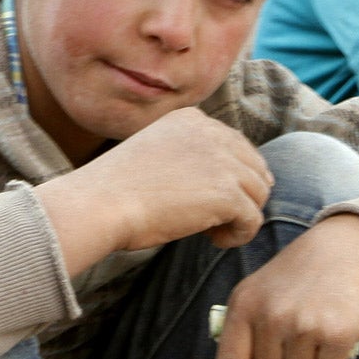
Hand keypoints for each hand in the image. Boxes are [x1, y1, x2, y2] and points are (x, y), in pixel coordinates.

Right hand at [33, 108, 271, 277]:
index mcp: (192, 119)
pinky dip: (239, 235)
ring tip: (211, 230)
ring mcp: (222, 161)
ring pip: (259, 194)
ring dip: (240, 216)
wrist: (99, 204)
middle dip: (240, 195)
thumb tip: (226, 184)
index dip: (229, 176)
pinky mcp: (227, 193)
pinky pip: (253, 220)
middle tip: (212, 218)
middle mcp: (212, 133)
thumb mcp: (155, 153)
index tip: (205, 198)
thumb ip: (188, 155)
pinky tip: (214, 240)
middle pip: (254, 168)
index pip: (235, 146)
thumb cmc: (116, 189)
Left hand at [213, 214, 358, 358]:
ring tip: (313, 332)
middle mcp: (272, 317)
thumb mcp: (256, 294)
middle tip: (292, 338)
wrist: (344, 249)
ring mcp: (305, 326)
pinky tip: (332, 336)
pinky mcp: (337, 334)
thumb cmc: (295, 276)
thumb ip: (237, 334)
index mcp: (244, 306)